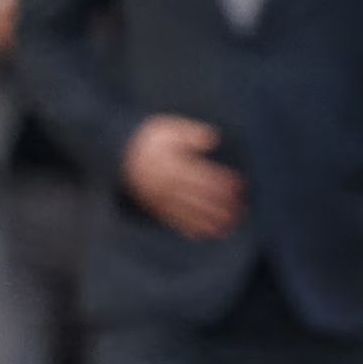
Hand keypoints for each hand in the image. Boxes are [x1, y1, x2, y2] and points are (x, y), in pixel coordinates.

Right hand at [121, 115, 244, 239]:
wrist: (120, 155)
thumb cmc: (150, 139)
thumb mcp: (169, 128)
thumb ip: (191, 134)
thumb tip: (213, 139)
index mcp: (172, 165)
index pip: (203, 176)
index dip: (223, 182)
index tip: (241, 186)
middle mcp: (166, 185)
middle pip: (199, 198)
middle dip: (222, 206)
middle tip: (242, 211)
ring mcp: (160, 200)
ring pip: (188, 213)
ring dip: (210, 222)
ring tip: (230, 227)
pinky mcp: (156, 208)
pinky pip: (174, 221)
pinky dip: (190, 229)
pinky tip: (205, 235)